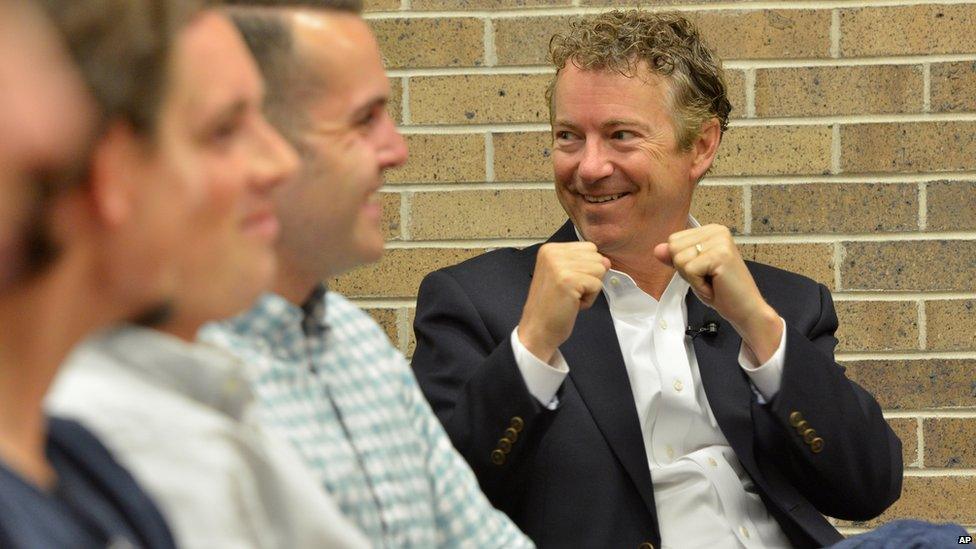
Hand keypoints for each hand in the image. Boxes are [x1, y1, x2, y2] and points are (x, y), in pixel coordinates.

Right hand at [518, 242, 610, 362]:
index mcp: (550, 249)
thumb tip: (607, 261)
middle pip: (596, 257)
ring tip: (571, 297)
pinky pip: (597, 285)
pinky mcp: (568, 280)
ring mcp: (559, 265)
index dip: (586, 268)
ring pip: (599, 270)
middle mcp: (552, 253)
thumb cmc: (551, 306)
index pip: (589, 248)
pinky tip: (572, 304)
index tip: (567, 282)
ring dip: (590, 289)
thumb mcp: (563, 274)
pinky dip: (589, 299)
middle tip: (569, 292)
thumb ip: (583, 263)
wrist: (538, 330)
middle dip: (589, 278)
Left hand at [653, 224, 781, 362]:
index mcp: (710, 230)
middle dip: (685, 270)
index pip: (673, 240)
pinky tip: (714, 287)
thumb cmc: (721, 291)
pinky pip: (689, 270)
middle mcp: (717, 230)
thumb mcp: (692, 271)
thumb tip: (657, 249)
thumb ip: (675, 258)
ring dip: (692, 279)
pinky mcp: (720, 255)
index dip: (682, 262)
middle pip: (673, 247)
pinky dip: (698, 285)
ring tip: (712, 282)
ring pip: (679, 259)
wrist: (745, 309)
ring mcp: (720, 241)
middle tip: (708, 278)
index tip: (703, 271)